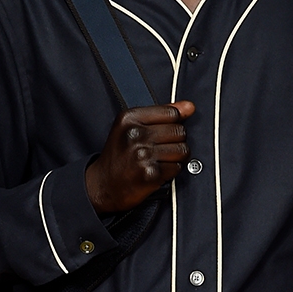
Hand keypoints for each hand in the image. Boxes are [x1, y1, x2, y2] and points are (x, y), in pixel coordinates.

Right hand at [84, 101, 195, 215]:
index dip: (174, 124)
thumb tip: (189, 107)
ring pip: (182, 150)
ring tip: (159, 159)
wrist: (103, 185)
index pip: (172, 113)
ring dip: (176, 157)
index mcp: (129, 118)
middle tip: (161, 149)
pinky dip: (171, 171)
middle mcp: (135, 134)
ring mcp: (142, 154)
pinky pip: (177, 167)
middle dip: (176, 142)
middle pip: (179, 131)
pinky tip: (157, 170)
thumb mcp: (132, 126)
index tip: (164, 132)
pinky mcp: (150, 173)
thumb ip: (162, 113)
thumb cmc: (119, 156)